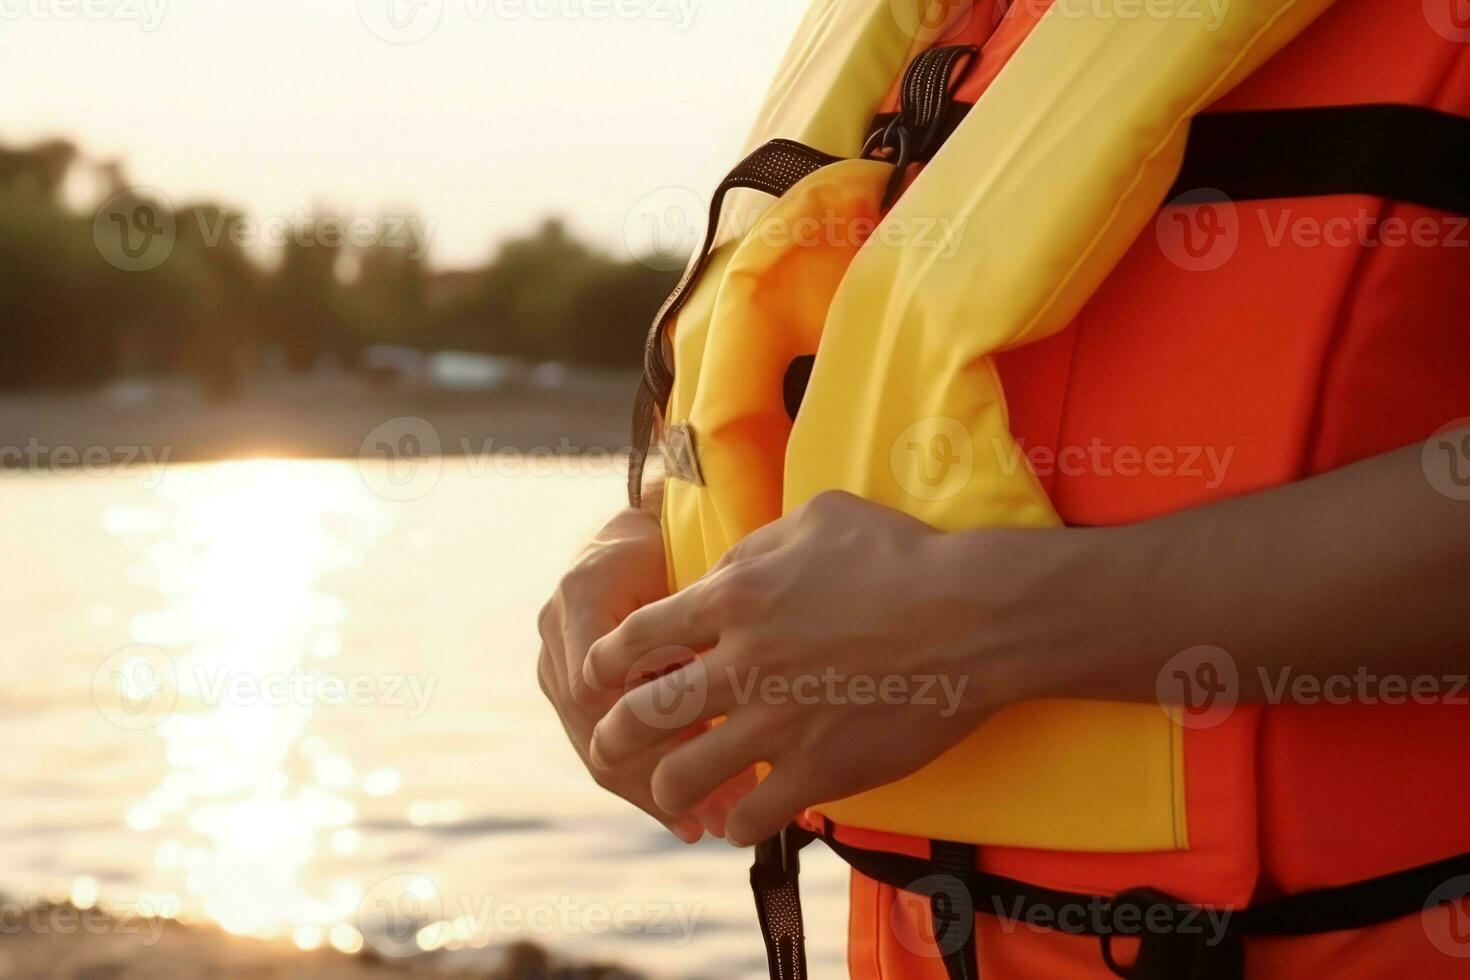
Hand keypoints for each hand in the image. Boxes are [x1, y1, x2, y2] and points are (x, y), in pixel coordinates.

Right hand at [538, 499, 738, 841]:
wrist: (643, 535)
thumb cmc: (677, 546)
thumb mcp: (687, 572)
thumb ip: (683, 624)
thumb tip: (706, 686)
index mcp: (581, 595)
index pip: (599, 684)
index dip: (652, 724)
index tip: (714, 749)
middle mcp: (555, 634)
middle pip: (595, 728)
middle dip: (659, 772)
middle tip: (722, 805)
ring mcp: (555, 667)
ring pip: (595, 749)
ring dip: (655, 791)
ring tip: (712, 821)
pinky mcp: (568, 692)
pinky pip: (598, 749)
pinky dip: (645, 786)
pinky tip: (686, 822)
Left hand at [583, 491, 1052, 845]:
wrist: (974, 617)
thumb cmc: (902, 556)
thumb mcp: (817, 518)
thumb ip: (754, 546)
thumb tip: (719, 571)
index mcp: (733, 598)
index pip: (635, 637)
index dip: (605, 663)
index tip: (597, 677)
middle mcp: (742, 664)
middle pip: (643, 713)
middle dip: (614, 734)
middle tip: (610, 745)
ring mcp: (778, 722)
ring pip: (681, 774)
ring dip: (668, 784)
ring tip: (670, 787)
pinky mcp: (820, 770)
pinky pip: (750, 817)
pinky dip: (736, 821)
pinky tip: (740, 816)